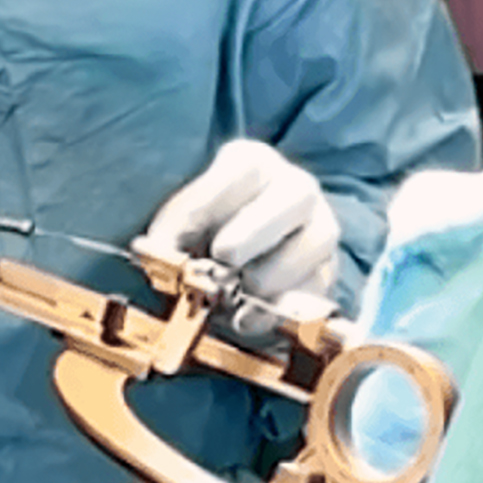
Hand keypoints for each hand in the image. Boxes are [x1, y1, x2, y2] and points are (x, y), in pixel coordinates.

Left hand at [144, 139, 339, 313]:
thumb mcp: (180, 225)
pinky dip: (281, 309)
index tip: (181, 235)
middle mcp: (295, 188)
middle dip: (255, 230)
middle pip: (296, 194)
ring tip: (234, 292)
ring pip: (317, 241)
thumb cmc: (200, 235)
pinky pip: (318, 288)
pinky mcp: (327, 271)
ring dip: (271, 273)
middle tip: (223, 257)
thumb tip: (156, 253)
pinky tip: (246, 319)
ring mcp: (319, 227)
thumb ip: (170, 234)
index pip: (244, 169)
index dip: (210, 202)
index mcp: (253, 163)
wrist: (229, 267)